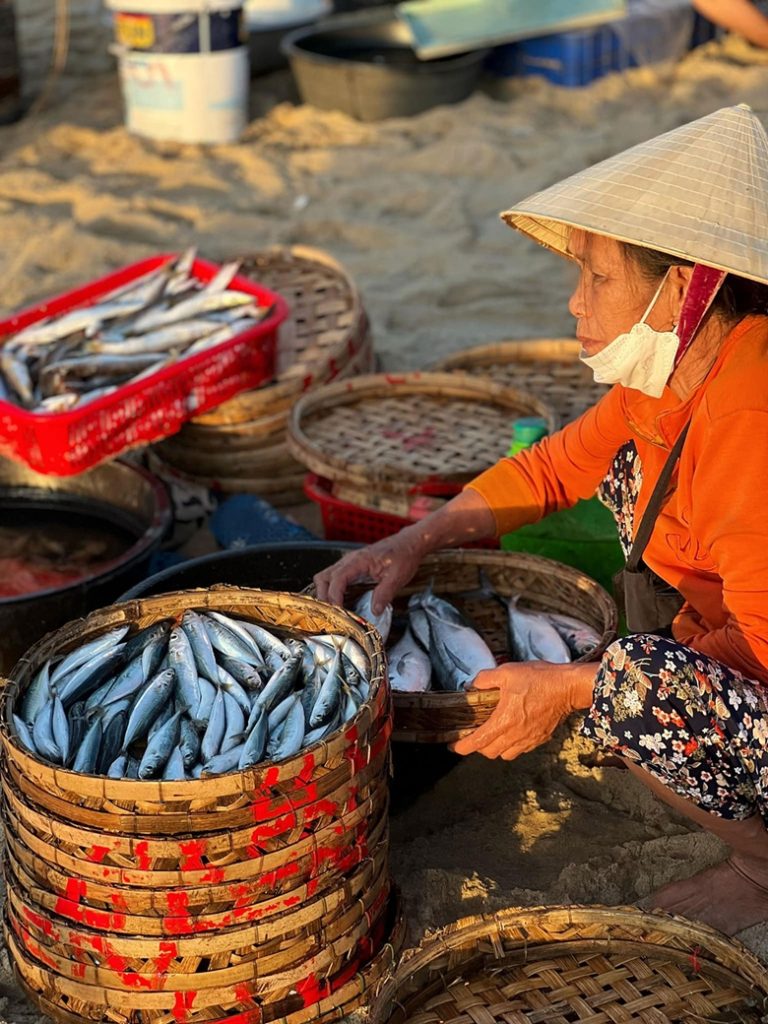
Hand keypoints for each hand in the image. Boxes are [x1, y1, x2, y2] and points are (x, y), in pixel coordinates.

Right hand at [313, 527, 425, 613]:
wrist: (408, 544)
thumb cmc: (403, 556)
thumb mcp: (398, 577)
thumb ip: (384, 594)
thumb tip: (374, 611)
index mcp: (359, 561)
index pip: (337, 579)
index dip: (334, 597)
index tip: (337, 612)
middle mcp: (349, 560)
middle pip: (323, 578)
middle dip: (323, 597)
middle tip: (331, 615)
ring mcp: (349, 563)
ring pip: (325, 577)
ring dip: (325, 594)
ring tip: (333, 611)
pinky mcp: (351, 567)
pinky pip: (334, 578)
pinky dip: (331, 591)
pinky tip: (340, 603)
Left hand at [451, 661, 589, 759]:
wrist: (568, 687)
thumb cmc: (539, 678)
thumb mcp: (507, 671)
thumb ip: (485, 678)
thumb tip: (473, 685)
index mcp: (504, 721)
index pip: (478, 742)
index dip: (462, 747)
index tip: (453, 746)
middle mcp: (516, 735)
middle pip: (490, 752)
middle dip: (478, 747)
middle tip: (473, 736)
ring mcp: (529, 739)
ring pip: (506, 754)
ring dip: (495, 748)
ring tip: (492, 735)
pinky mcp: (540, 739)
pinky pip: (521, 750)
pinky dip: (512, 746)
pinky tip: (511, 732)